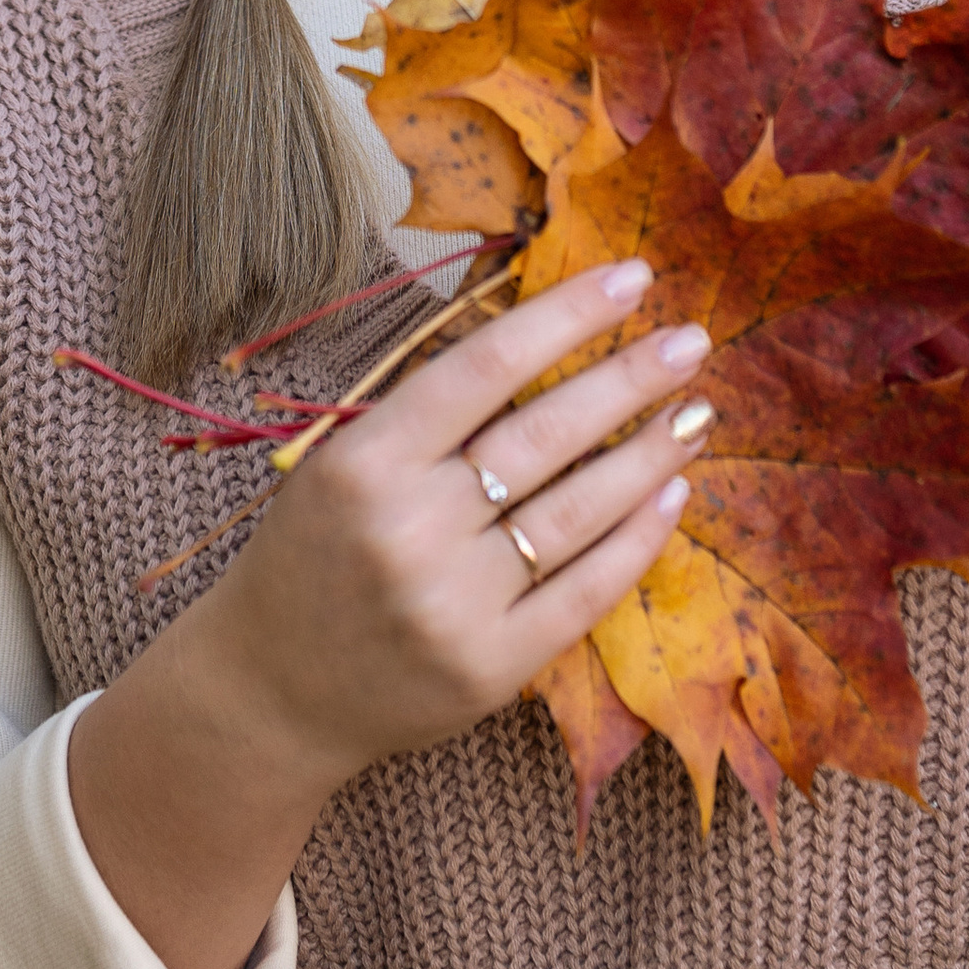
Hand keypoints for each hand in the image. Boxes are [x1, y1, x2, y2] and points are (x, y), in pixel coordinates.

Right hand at [68, 255, 712, 968]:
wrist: (271, 691)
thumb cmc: (315, 554)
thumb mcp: (343, 464)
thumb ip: (430, 413)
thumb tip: (549, 337)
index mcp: (366, 461)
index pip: (485, 366)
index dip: (565, 316)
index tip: (632, 278)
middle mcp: (410, 528)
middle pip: (544, 435)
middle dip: (629, 379)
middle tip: (691, 340)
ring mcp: (454, 604)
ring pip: (577, 511)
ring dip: (650, 456)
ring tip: (697, 413)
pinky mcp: (491, 667)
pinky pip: (585, 592)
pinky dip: (637, 539)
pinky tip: (673, 494)